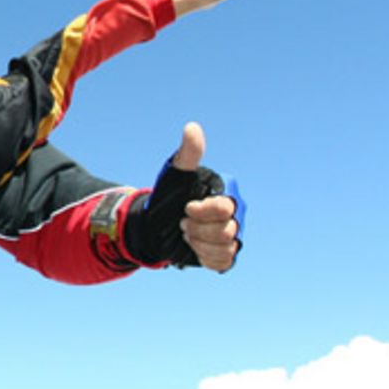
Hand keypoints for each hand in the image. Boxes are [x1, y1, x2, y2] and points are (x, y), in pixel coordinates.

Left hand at [170, 123, 240, 271]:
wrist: (155, 225)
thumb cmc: (168, 196)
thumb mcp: (176, 174)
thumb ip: (188, 154)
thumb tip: (192, 127)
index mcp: (224, 196)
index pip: (224, 210)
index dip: (203, 212)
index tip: (185, 208)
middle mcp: (233, 215)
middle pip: (225, 232)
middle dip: (197, 229)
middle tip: (182, 223)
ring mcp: (231, 236)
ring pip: (225, 248)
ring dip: (199, 244)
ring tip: (186, 234)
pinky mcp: (224, 254)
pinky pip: (223, 261)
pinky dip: (205, 257)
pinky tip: (194, 247)